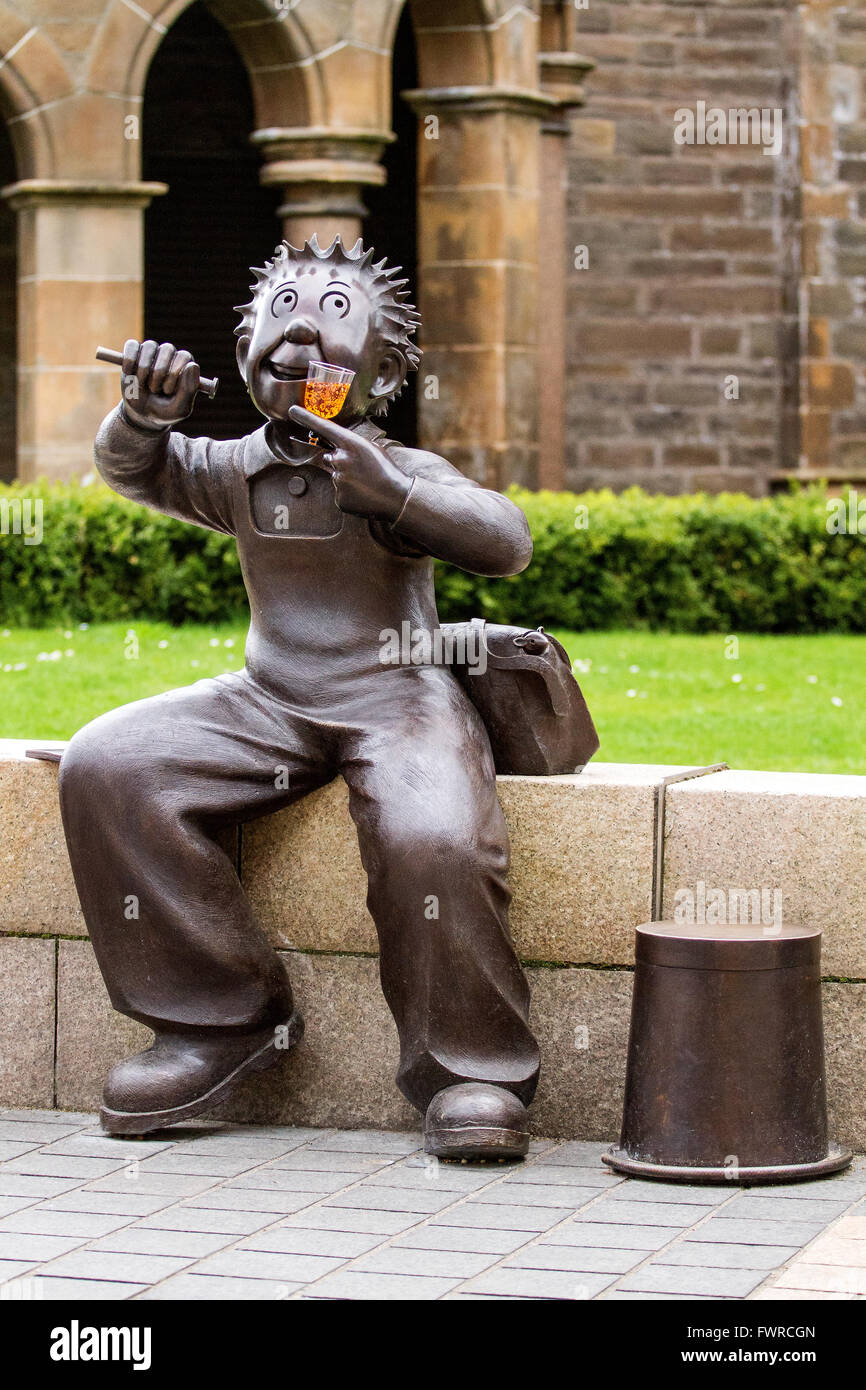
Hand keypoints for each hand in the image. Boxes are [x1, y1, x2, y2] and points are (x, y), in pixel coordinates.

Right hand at [120, 339, 200, 430]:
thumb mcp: (179, 408)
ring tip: (142, 385)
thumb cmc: (165, 411)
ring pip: (150, 346)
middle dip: (159, 372)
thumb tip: (192, 365)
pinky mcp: (134, 352)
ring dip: (144, 368)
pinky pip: (132, 345)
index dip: (174, 372)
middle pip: (167, 349)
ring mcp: (152, 352)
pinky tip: (129, 373)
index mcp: (185, 366)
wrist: (142, 414)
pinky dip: (130, 360)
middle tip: (155, 390)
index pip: (184, 357)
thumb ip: (189, 389)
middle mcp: (170, 355)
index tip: (168, 391)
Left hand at [288, 406, 410, 520]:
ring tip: (365, 484)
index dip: (306, 418)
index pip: (324, 428)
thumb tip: (341, 449)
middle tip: (360, 471)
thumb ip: (353, 446)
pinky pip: (338, 493)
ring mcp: (338, 480)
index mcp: (352, 444)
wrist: (397, 497)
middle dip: (340, 463)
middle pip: (330, 458)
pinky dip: (348, 494)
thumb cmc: (387, 471)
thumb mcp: (373, 449)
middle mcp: (341, 460)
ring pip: (335, 476)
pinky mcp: (339, 498)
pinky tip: (362, 494)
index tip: (292, 411)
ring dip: (346, 480)